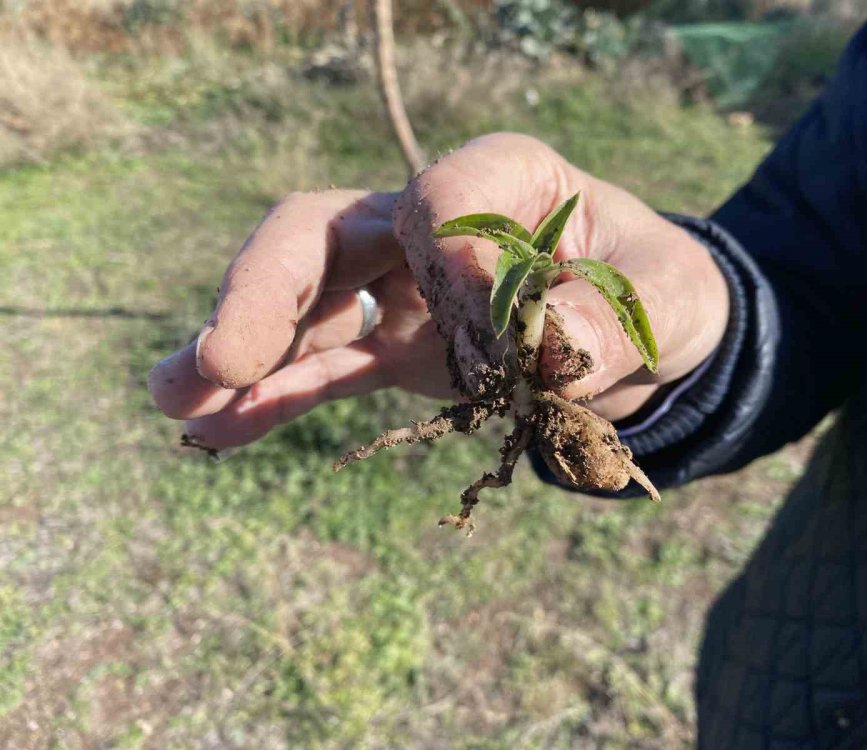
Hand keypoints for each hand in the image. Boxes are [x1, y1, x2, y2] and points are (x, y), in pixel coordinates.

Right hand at [148, 133, 728, 448]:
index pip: (443, 194)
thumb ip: (616, 319)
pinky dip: (276, 394)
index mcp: (508, 181)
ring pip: (304, 298)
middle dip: (270, 289)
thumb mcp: (666, 301)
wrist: (652, 336)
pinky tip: (218, 430)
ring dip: (243, 347)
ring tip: (176, 399)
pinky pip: (328, 365)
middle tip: (224, 356)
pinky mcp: (401, 345)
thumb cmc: (661, 295)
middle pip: (328, 231)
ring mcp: (405, 286)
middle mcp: (438, 222)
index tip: (486, 322)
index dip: (449, 256)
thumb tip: (548, 352)